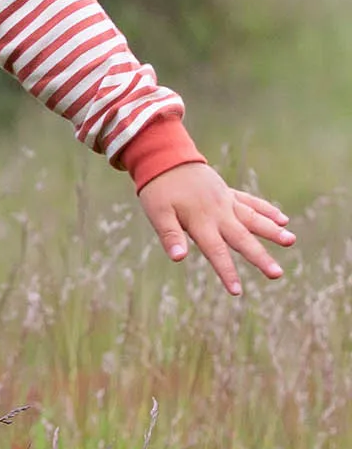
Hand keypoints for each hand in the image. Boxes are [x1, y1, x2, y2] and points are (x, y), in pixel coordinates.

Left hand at [138, 162, 294, 296]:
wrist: (164, 157)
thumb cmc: (158, 189)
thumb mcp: (157, 213)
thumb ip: (169, 235)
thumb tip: (178, 258)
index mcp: (200, 221)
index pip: (216, 251)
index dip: (226, 271)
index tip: (237, 291)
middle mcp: (218, 213)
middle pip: (242, 238)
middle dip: (260, 257)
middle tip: (277, 274)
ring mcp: (226, 201)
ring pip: (253, 218)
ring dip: (272, 230)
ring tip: (291, 240)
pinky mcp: (228, 192)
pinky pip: (251, 202)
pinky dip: (266, 210)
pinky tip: (283, 219)